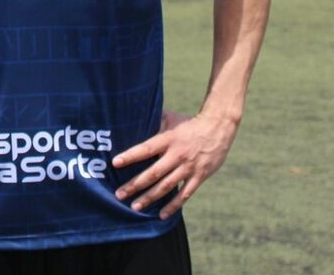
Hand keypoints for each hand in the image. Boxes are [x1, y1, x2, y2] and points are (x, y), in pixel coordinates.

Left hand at [111, 109, 237, 219]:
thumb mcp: (171, 118)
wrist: (218, 127)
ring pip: (166, 186)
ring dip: (149, 198)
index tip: (115, 163)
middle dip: (135, 185)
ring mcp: (189, 167)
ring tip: (135, 207)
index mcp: (168, 139)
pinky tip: (161, 215)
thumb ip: (154, 121)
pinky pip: (185, 194)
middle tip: (119, 195)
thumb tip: (134, 119)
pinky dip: (173, 205)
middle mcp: (177, 155)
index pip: (146, 148)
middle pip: (153, 173)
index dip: (131, 156)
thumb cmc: (189, 122)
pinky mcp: (199, 176)